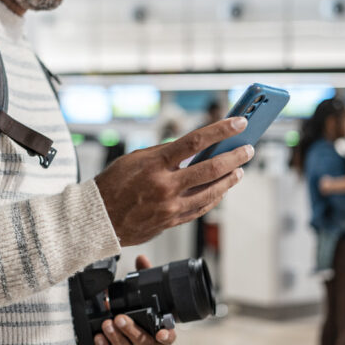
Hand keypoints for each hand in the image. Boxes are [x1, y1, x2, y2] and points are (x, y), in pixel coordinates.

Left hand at [94, 255, 176, 344]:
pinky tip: (99, 337)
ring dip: (116, 337)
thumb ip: (145, 276)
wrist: (131, 332)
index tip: (161, 334)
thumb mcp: (146, 293)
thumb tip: (141, 259)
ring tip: (107, 324)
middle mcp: (150, 342)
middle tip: (120, 318)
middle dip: (131, 330)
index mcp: (160, 330)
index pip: (168, 336)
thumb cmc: (143, 313)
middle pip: (143, 341)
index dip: (166, 336)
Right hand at [95, 117, 252, 246]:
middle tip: (247, 149)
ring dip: (230, 179)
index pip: (196, 142)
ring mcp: (170, 206)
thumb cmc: (112, 185)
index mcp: (155, 164)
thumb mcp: (135, 159)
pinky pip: (201, 208)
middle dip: (234, 157)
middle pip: (211, 168)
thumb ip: (164, 153)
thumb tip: (191, 148)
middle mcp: (165, 185)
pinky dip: (215, 197)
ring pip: (211, 191)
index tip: (238, 123)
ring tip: (239, 170)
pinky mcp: (172, 221)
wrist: (97, 219)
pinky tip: (222, 189)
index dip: (221, 130)